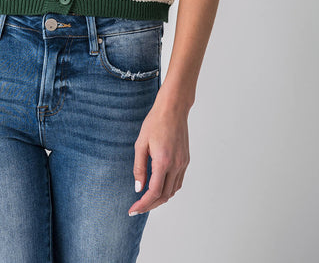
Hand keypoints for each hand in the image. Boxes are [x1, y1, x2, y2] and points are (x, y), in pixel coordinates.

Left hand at [128, 94, 189, 214]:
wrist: (173, 109)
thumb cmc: (154, 122)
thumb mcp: (140, 144)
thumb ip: (139, 168)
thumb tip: (138, 188)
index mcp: (163, 161)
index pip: (154, 192)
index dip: (143, 204)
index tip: (132, 209)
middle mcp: (176, 165)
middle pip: (164, 196)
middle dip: (150, 205)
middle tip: (137, 208)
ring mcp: (183, 163)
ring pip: (172, 191)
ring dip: (160, 199)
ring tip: (146, 200)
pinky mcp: (186, 160)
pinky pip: (178, 182)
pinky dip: (168, 189)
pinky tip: (158, 187)